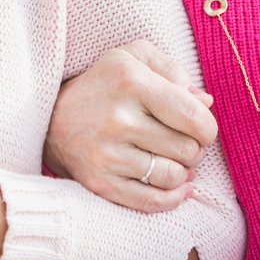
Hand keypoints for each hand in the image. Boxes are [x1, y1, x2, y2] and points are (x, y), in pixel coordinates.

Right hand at [44, 39, 216, 213]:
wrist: (51, 118)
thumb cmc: (104, 85)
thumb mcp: (133, 58)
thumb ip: (173, 70)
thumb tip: (206, 103)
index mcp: (132, 81)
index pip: (196, 118)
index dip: (207, 128)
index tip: (197, 127)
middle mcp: (118, 118)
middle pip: (188, 150)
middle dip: (194, 150)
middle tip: (180, 143)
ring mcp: (107, 154)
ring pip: (173, 176)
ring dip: (181, 172)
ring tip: (171, 160)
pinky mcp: (99, 182)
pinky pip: (152, 201)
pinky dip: (172, 198)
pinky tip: (175, 187)